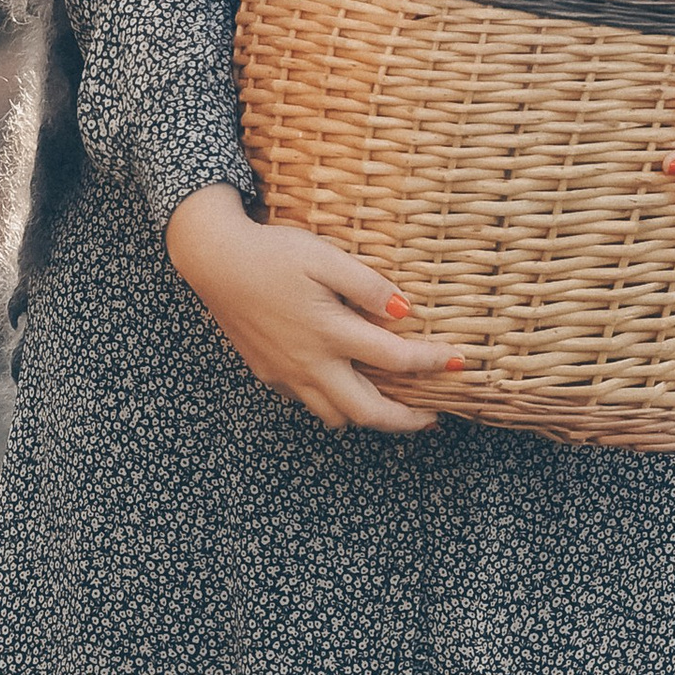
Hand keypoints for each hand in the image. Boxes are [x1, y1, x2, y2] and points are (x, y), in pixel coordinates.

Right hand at [165, 185, 460, 429]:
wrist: (213, 259)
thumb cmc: (272, 253)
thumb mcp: (325, 257)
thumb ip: (367, 286)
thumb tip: (404, 311)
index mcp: (330, 334)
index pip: (395, 360)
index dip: (432, 364)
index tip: (460, 363)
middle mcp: (310, 363)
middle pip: (368, 412)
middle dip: (406, 421)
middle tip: (432, 416)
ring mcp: (286, 374)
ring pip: (336, 415)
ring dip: (369, 416)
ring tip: (393, 406)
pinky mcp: (268, 373)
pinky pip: (309, 402)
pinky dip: (335, 403)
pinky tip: (346, 383)